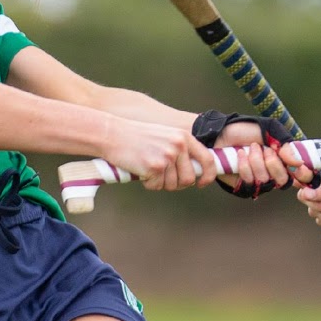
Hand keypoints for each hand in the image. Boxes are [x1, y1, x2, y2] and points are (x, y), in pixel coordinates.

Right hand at [99, 118, 218, 190]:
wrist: (112, 134)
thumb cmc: (137, 138)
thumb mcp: (165, 137)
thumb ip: (181, 151)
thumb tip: (194, 174)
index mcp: (184, 137)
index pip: (208, 159)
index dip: (208, 175)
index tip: (201, 183)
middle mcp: (179, 146)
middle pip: (189, 179)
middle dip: (177, 183)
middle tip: (162, 177)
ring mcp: (168, 156)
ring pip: (173, 185)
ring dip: (160, 183)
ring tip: (148, 169)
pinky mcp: (155, 167)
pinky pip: (157, 186)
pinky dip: (148, 184)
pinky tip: (140, 171)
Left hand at [213, 120, 309, 194]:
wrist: (221, 132)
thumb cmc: (246, 130)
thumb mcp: (270, 130)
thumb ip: (286, 144)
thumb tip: (298, 162)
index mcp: (284, 162)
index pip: (303, 177)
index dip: (304, 175)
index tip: (299, 167)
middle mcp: (274, 175)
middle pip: (283, 181)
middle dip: (273, 163)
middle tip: (264, 148)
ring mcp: (259, 183)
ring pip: (265, 181)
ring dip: (256, 161)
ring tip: (249, 148)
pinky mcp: (243, 188)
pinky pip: (250, 184)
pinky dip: (245, 167)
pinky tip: (240, 155)